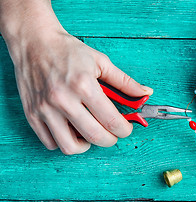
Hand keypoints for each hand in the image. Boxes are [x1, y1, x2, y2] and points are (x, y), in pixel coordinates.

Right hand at [10, 32, 151, 154]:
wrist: (34, 42)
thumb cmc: (68, 51)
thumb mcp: (101, 62)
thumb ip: (125, 82)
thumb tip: (146, 93)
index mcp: (84, 85)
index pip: (112, 120)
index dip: (125, 129)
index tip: (126, 128)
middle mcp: (63, 99)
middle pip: (95, 137)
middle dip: (110, 140)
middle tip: (112, 134)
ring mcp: (45, 109)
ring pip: (70, 147)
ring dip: (87, 146)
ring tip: (91, 134)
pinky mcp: (32, 114)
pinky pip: (51, 143)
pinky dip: (65, 143)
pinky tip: (72, 131)